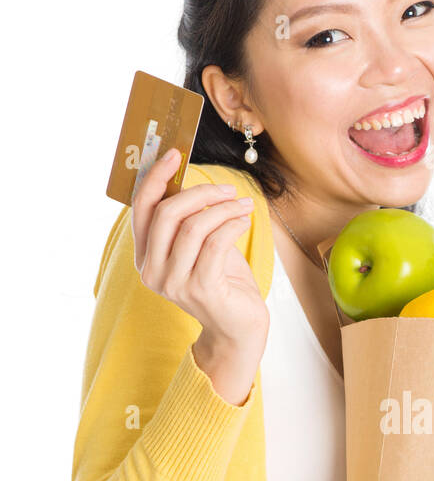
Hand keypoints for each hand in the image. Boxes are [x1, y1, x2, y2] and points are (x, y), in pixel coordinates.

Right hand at [131, 148, 268, 353]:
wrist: (238, 326)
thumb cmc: (221, 281)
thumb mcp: (198, 245)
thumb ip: (186, 219)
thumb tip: (185, 177)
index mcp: (144, 257)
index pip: (142, 208)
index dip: (156, 177)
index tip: (176, 154)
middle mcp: (152, 271)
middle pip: (167, 213)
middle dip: (200, 193)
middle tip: (228, 189)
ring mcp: (174, 283)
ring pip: (194, 226)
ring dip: (223, 208)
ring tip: (243, 205)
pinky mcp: (201, 288)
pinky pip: (215, 242)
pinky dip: (232, 224)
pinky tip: (245, 220)